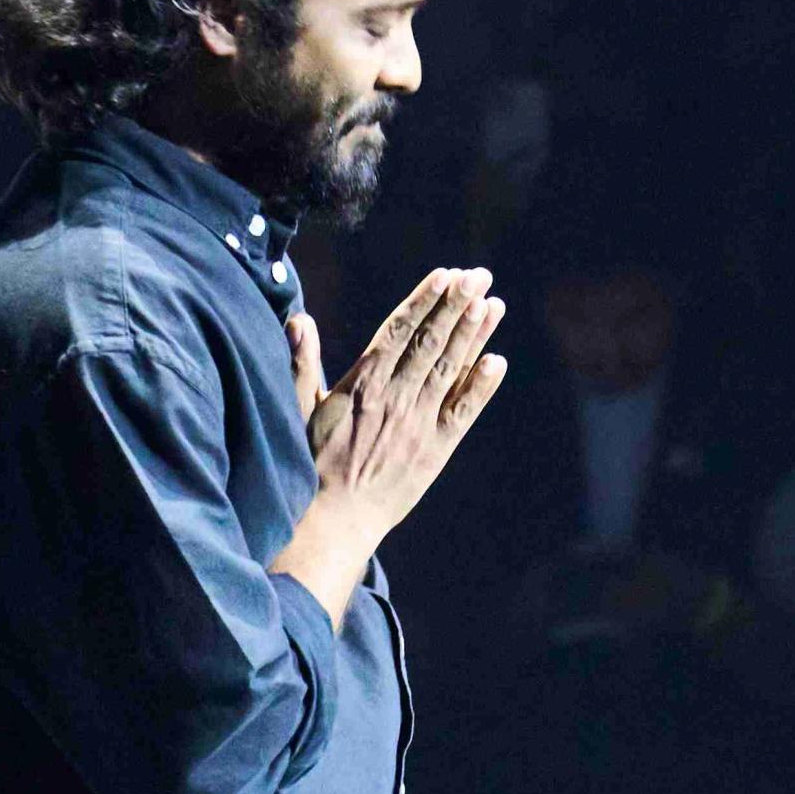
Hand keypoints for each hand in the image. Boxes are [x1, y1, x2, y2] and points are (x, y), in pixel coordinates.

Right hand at [271, 270, 508, 617]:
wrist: (334, 519)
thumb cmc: (311, 464)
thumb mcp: (298, 409)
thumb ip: (302, 363)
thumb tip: (299, 320)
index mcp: (361, 384)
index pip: (398, 330)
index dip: (424, 300)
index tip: (445, 275)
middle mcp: (394, 398)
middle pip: (430, 342)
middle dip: (456, 305)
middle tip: (478, 275)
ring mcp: (417, 424)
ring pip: (449, 370)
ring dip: (473, 336)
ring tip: (493, 304)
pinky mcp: (434, 450)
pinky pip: (462, 413)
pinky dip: (480, 387)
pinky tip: (496, 362)